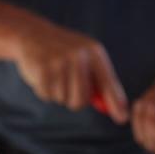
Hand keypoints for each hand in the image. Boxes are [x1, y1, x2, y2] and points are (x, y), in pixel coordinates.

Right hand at [13, 20, 128, 122]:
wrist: (32, 34)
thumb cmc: (64, 53)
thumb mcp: (85, 60)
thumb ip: (99, 84)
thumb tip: (117, 112)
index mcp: (94, 52)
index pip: (108, 83)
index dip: (115, 103)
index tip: (122, 119)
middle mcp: (78, 55)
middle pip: (81, 99)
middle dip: (74, 101)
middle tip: (68, 89)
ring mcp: (59, 61)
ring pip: (62, 99)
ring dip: (57, 94)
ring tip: (53, 75)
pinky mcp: (41, 69)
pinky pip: (47, 95)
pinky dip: (44, 91)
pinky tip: (42, 76)